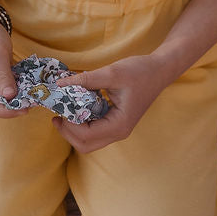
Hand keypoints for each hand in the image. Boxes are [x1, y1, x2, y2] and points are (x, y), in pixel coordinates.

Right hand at [0, 17, 26, 117]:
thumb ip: (2, 76)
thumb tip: (10, 97)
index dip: (6, 111)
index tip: (25, 108)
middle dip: (13, 106)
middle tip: (33, 102)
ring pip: (0, 101)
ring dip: (16, 99)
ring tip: (33, 96)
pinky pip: (4, 92)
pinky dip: (16, 92)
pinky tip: (29, 89)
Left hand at [52, 56, 168, 153]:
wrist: (159, 70)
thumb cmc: (140, 71)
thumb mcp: (112, 72)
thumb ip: (85, 80)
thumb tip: (59, 85)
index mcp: (119, 125)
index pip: (85, 135)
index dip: (68, 125)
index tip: (59, 107)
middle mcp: (118, 132)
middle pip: (84, 145)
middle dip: (67, 132)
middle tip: (57, 113)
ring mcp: (117, 130)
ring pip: (88, 141)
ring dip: (73, 130)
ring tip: (65, 111)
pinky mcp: (115, 124)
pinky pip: (94, 132)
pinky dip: (81, 124)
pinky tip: (77, 108)